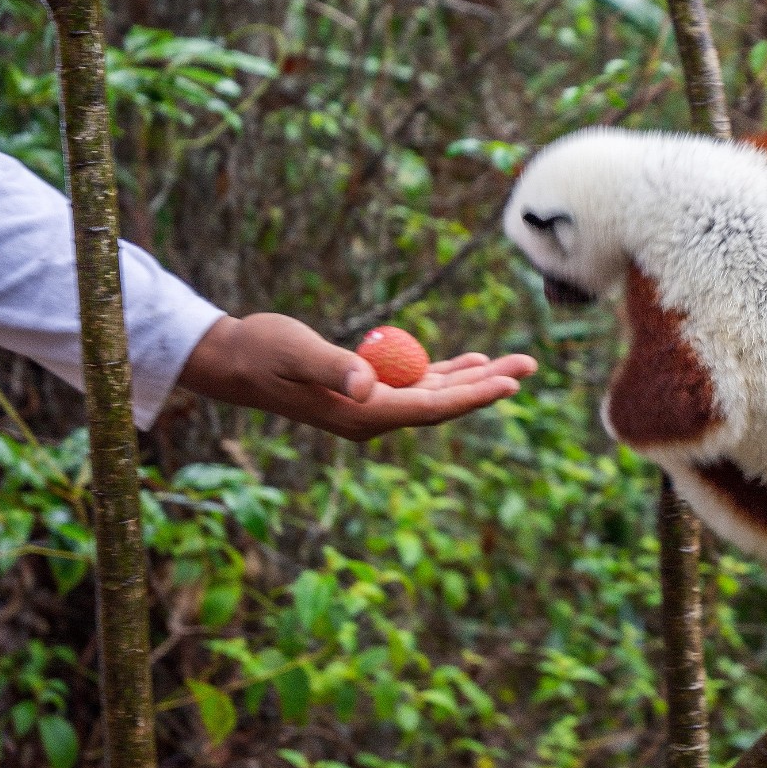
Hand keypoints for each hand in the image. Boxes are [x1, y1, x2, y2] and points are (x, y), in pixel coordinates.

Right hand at [178, 313, 536, 440]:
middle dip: (489, 385)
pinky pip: (419, 385)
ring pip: (436, 393)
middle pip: (444, 403)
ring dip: (475, 378)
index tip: (511, 384)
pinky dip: (448, 373)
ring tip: (517, 363)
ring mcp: (371, 405)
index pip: (431, 407)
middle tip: (532, 364)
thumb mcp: (297, 352)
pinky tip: (474, 363)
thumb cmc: (262, 351)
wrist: (234, 361)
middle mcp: (372, 416)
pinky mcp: (368, 391)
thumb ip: (334, 367)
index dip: (473, 395)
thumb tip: (368, 385)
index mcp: (362, 414)